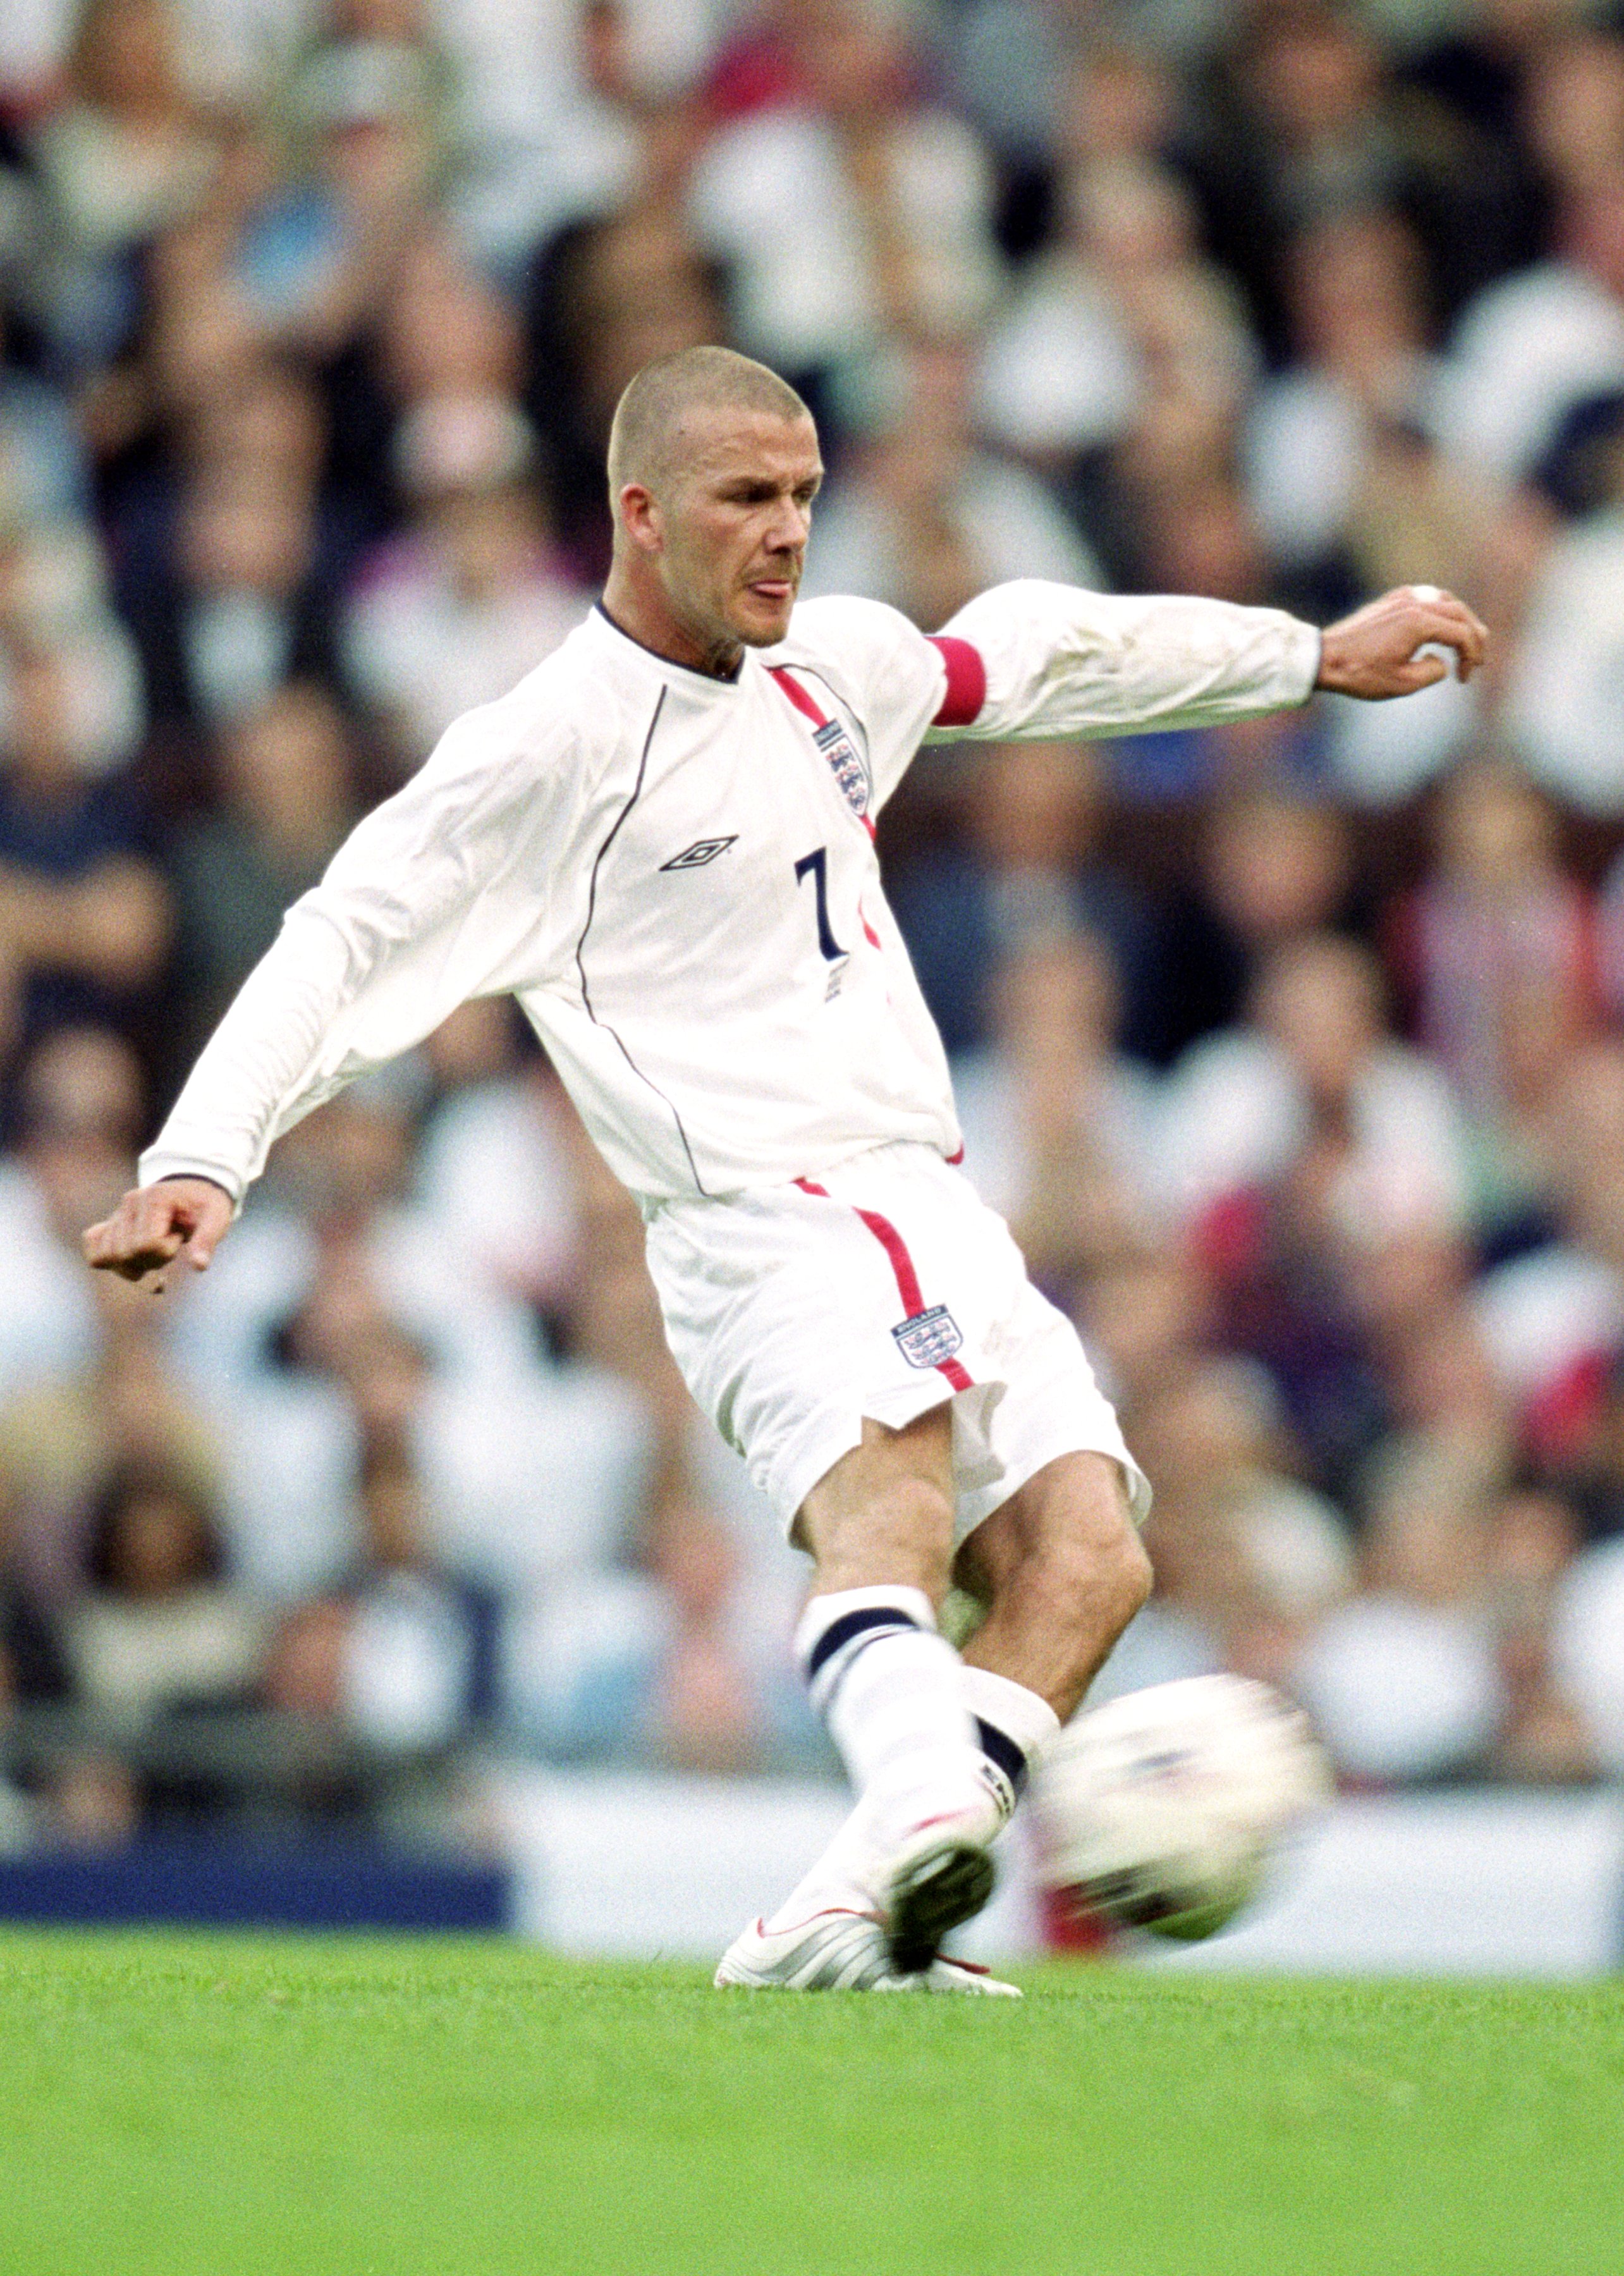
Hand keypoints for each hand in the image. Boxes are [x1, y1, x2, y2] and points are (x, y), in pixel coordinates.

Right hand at [81, 1176, 233, 1288]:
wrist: (194, 1191)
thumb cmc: (205, 1205)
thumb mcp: (217, 1217)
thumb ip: (207, 1240)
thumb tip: (199, 1266)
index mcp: (154, 1198)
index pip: (147, 1244)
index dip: (166, 1250)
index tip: (179, 1237)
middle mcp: (129, 1203)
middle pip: (125, 1254)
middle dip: (152, 1261)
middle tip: (169, 1244)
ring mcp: (117, 1214)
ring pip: (108, 1258)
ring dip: (135, 1265)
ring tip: (154, 1250)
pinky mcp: (110, 1225)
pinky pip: (94, 1251)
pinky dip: (111, 1262)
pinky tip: (133, 1260)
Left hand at [1315, 584, 1487, 700]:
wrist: (1324, 659)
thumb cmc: (1360, 674)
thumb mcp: (1402, 684)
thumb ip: (1433, 672)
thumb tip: (1442, 661)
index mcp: (1420, 622)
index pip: (1462, 634)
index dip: (1471, 656)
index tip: (1465, 678)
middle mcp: (1415, 603)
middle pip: (1460, 613)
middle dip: (1474, 637)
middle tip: (1477, 659)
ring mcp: (1402, 597)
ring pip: (1446, 601)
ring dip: (1460, 621)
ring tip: (1465, 642)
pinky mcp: (1392, 599)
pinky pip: (1428, 597)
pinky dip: (1442, 610)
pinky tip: (1442, 626)